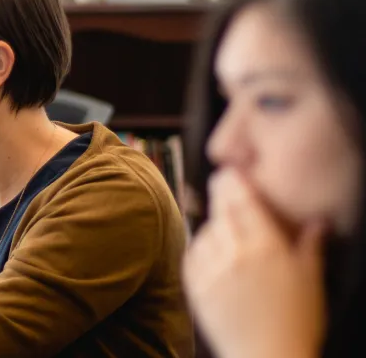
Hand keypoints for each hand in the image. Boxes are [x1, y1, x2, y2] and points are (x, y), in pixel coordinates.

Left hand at [183, 170, 325, 357]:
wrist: (267, 357)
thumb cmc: (295, 322)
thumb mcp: (310, 281)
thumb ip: (310, 246)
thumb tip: (318, 222)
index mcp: (267, 247)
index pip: (244, 201)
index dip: (234, 182)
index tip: (230, 171)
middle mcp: (237, 254)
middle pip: (221, 210)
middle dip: (220, 194)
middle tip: (220, 184)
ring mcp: (213, 270)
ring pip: (206, 231)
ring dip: (213, 223)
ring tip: (223, 227)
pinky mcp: (196, 286)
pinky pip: (192, 254)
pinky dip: (200, 247)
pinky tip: (211, 249)